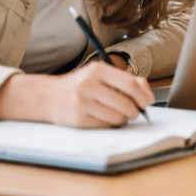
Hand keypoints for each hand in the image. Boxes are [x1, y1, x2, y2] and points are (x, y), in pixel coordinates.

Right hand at [0, 61, 153, 127]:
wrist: (47, 96)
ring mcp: (82, 103)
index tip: (148, 101)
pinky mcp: (78, 119)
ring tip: (117, 114)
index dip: (144, 95)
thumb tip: (147, 91)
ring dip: (123, 119)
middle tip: (134, 112)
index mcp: (97, 70)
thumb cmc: (79, 85)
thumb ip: (125, 79)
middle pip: (126, 103)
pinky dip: (110, 124)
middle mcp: (89, 85)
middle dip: (135, 111)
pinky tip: (103, 118)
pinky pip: (105, 126)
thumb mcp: (100, 74)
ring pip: (117, 117)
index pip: (131, 84)